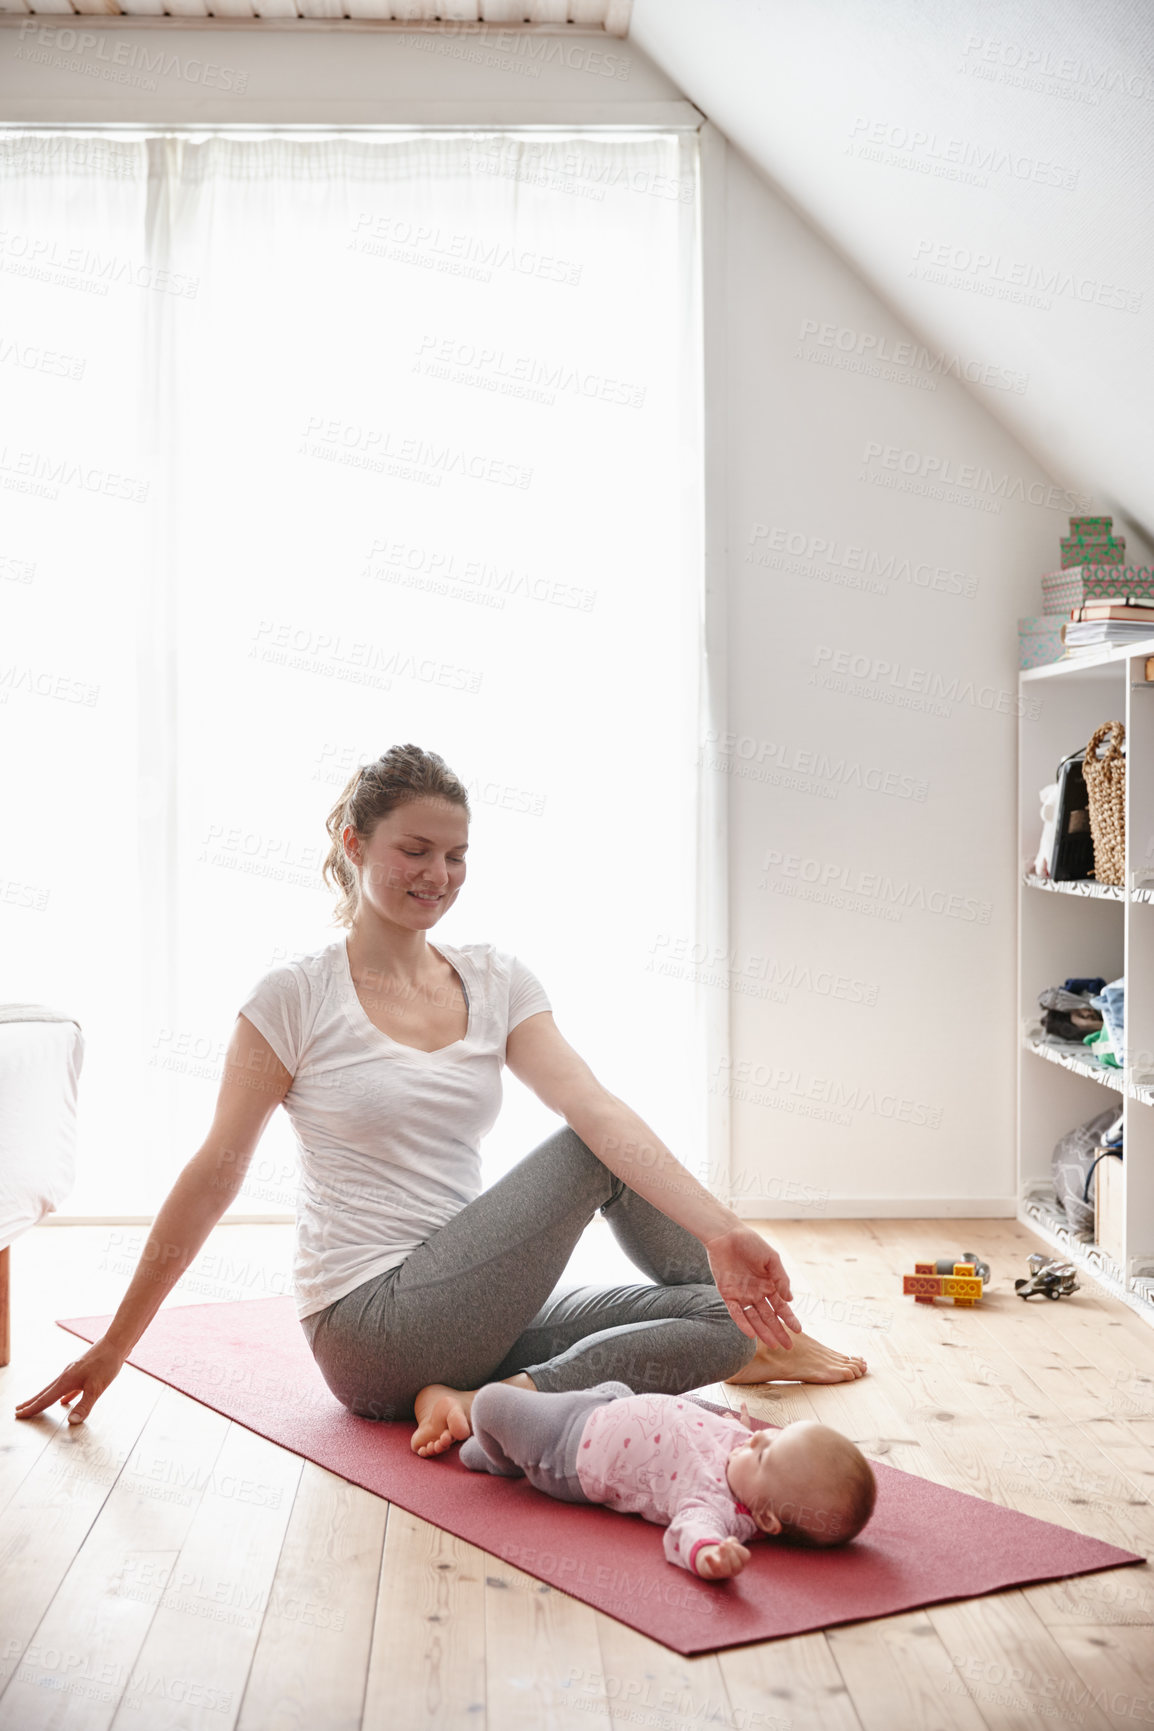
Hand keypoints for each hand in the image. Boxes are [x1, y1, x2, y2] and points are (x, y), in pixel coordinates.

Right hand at [14, 1338, 126, 1425]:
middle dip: (31, 1403)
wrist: (116, 1343)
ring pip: (54, 1389)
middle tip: (18, 1411)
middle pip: (45, 1393)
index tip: (19, 1415)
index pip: (46, 1399)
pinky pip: (67, 1387)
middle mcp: (66, 1376)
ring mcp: (73, 1372)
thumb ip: (84, 1405)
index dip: (32, 1409)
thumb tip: (71, 1421)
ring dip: (43, 1398)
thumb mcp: (97, 1387)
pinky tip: (64, 1401)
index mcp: (66, 1380)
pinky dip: (62, 1395)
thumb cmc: (107, 1363)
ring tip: (34, 1405)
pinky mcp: (82, 1371)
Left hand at [695, 1538, 750, 1579]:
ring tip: (721, 1546)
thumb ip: (733, 1541)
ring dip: (724, 1555)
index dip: (738, 1548)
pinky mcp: (715, 1572)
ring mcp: (725, 1572)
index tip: (729, 1541)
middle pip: (736, 1564)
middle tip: (723, 1544)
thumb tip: (729, 1542)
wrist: (711, 1561)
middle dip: (730, 1551)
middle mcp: (735, 1570)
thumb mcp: (731, 1544)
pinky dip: (711, 1561)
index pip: (745, 1556)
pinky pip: (714, 1568)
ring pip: (726, 1568)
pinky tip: (708, 1555)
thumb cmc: (725, 1551)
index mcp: (742, 1562)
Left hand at [704, 1224, 800, 1349]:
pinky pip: (736, 1312)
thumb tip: (790, 1299)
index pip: (781, 1306)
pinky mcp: (727, 1294)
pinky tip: (751, 1334)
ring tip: (773, 1345)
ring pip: (754, 1318)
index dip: (790, 1319)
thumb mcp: (771, 1258)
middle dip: (779, 1331)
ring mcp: (742, 1294)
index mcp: (769, 1284)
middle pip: (769, 1316)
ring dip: (763, 1331)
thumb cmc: (751, 1243)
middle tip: (788, 1347)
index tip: (799, 1331)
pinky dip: (743, 1323)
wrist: (726, 1235)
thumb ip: (781, 1278)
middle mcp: (756, 1292)